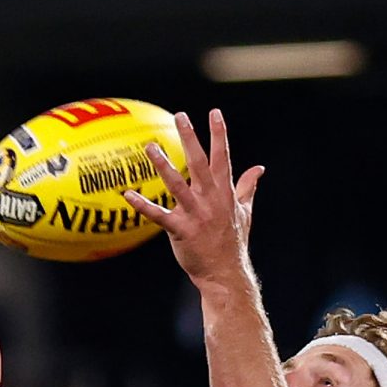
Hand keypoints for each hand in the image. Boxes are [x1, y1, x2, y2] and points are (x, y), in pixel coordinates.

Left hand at [124, 109, 262, 286]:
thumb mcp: (244, 212)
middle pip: (199, 163)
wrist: (225, 274)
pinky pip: (158, 215)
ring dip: (163, 165)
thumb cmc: (233, 243)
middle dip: (190, 138)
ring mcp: (195, 215)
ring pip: (177, 184)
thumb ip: (247, 187)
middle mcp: (210, 200)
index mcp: (224, 193)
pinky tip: (127, 194)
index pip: (222, 158)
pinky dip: (142, 205)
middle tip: (180, 116)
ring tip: (150, 146)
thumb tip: (259, 169)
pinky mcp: (180, 231)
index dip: (219, 134)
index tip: (214, 112)